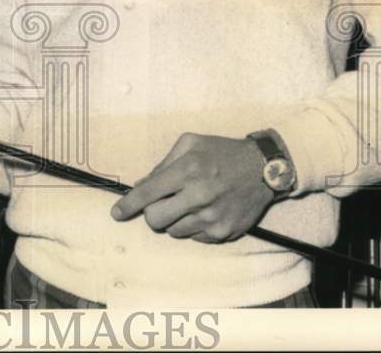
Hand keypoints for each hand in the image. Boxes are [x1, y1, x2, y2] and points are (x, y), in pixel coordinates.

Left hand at [110, 133, 272, 242]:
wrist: (264, 169)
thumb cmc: (222, 152)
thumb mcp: (190, 144)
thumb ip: (162, 164)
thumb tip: (141, 186)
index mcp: (187, 170)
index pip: (148, 193)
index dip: (128, 205)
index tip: (116, 213)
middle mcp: (198, 196)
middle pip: (155, 220)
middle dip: (152, 214)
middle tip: (162, 204)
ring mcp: (212, 218)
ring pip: (173, 231)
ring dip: (174, 219)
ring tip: (190, 203)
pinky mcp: (223, 232)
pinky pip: (194, 237)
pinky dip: (193, 226)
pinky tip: (205, 210)